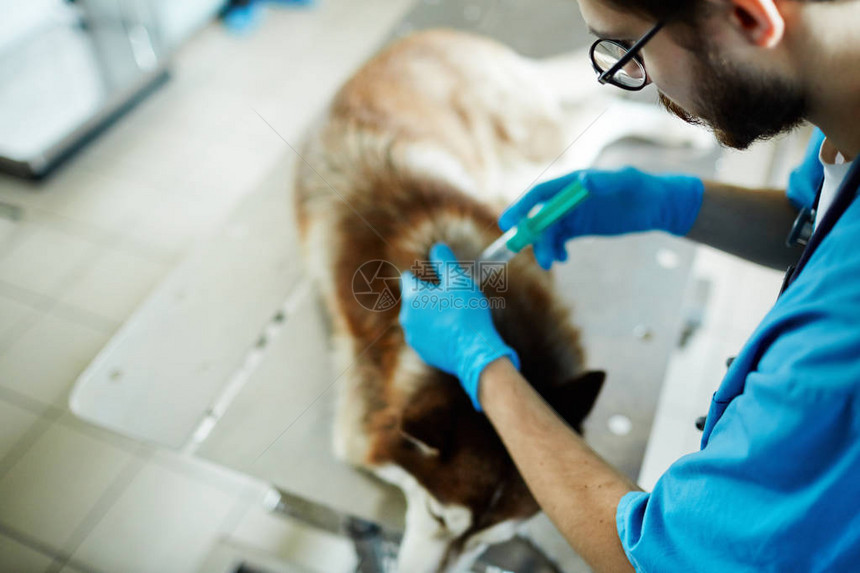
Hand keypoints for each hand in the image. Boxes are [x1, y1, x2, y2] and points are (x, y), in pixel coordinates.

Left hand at [399, 243, 519, 410]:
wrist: (474, 350)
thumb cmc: (466, 311)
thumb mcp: (458, 279)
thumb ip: (444, 261)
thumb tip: (437, 247)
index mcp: (411, 297)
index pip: (409, 277)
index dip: (425, 275)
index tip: (441, 278)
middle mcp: (406, 318)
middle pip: (415, 299)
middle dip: (430, 295)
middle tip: (453, 297)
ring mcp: (413, 337)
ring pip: (421, 318)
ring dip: (434, 314)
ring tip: (456, 315)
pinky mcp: (424, 353)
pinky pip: (428, 336)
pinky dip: (438, 332)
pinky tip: (456, 332)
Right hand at [499, 167, 704, 268]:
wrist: (654, 206)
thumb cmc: (642, 188)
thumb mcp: (627, 182)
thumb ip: (605, 181)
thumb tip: (584, 180)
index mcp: (572, 183)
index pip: (540, 194)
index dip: (522, 206)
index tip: (509, 222)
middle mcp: (567, 199)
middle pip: (541, 217)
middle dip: (536, 237)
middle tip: (542, 259)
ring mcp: (571, 214)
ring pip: (548, 232)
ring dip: (545, 247)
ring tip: (552, 262)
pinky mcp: (578, 228)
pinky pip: (559, 240)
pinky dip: (556, 250)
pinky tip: (564, 258)